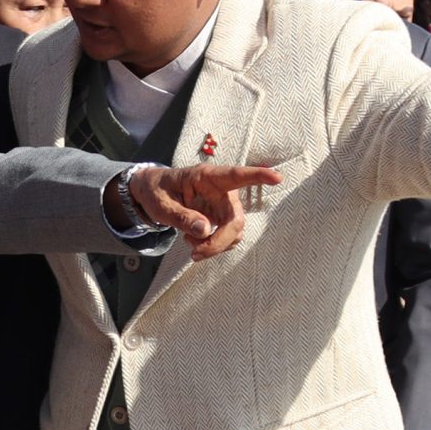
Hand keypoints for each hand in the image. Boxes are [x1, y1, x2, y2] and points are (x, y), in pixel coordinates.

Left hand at [127, 164, 282, 258]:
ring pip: (234, 232)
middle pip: (235, 219)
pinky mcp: (222, 218)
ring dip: (215, 245)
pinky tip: (194, 241)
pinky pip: (227, 238)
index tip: (277, 177)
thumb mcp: (161, 205)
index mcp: (207, 177)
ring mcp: (224, 206)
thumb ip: (181, 216)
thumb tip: (206, 230)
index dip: (257, 176)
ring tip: (188, 242)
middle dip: (220, 241)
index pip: (235, 175)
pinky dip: (212, 246)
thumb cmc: (157, 192)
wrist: (153, 194)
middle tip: (195, 254)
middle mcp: (221, 190)